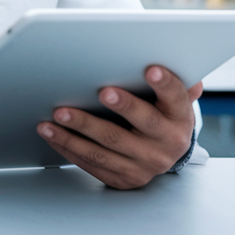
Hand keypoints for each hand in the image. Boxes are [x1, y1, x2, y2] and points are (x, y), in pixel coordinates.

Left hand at [36, 65, 202, 189]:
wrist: (165, 152)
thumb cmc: (162, 114)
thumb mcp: (173, 98)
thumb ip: (173, 80)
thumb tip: (177, 56)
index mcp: (180, 118)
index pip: (175, 98)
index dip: (165, 84)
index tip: (151, 69)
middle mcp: (167, 144)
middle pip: (137, 125)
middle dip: (116, 108)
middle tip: (97, 93)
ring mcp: (145, 165)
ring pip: (105, 149)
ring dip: (76, 132)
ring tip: (56, 116)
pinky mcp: (125, 179)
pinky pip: (93, 164)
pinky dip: (70, 148)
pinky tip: (54, 134)